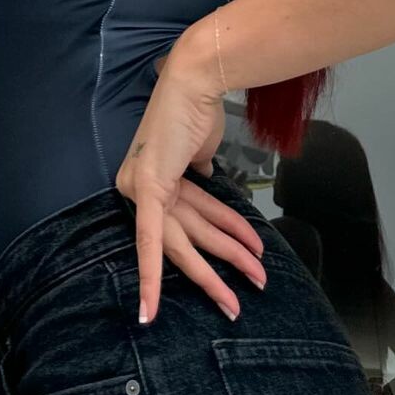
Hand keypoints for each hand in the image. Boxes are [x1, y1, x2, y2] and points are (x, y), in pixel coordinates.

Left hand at [115, 46, 264, 323]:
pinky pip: (150, 241)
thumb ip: (194, 171)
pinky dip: (150, 277)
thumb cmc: (197, 111)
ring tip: (256, 282)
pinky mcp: (146, 188)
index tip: (196, 296)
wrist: (197, 83)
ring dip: (226, 261)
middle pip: (183, 242)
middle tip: (238, 304)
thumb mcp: (197, 150)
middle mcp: (137, 189)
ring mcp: (139, 190)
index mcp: (149, 182)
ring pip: (187, 242)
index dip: (191, 262)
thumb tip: (201, 176)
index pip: (173, 230)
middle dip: (217, 272)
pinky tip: (148, 311)